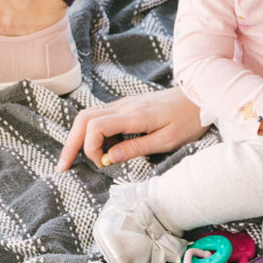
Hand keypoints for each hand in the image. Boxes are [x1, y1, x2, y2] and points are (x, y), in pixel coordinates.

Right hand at [57, 87, 203, 171]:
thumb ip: (136, 148)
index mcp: (134, 114)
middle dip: (70, 143)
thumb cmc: (188, 119)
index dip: (89, 147)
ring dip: (77, 137)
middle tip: (62, 167)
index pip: (95, 126)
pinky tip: (94, 148)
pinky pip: (100, 115)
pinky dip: (89, 131)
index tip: (101, 164)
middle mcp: (124, 106)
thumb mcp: (167, 140)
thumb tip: (108, 159)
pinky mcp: (127, 106)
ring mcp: (124, 104)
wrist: (200, 95)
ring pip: (88, 115)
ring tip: (71, 159)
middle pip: (84, 119)